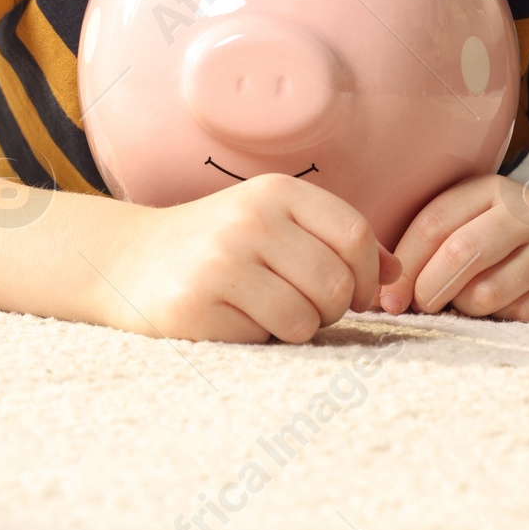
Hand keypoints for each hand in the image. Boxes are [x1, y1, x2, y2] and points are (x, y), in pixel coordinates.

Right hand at [98, 174, 386, 343]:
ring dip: (298, 328)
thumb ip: (334, 240)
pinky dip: (262, 338)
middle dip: (332, 309)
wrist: (130, 261)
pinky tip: (236, 319)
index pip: (355, 234)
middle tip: (306, 308)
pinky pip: (266, 338)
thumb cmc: (218, 244)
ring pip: (306, 318)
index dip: (367, 275)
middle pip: (336, 283)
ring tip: (268, 312)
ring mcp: (222, 260)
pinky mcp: (198, 304)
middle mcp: (250, 218)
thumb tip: (398, 273)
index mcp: (275, 191)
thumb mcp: (275, 222)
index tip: (353, 292)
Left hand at [378, 173, 528, 320]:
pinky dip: (501, 320)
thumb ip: (431, 242)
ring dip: (466, 308)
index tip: (388, 298)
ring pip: (488, 294)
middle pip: (461, 253)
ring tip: (467, 301)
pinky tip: (503, 306)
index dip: (406, 265)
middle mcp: (525, 211)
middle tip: (421, 306)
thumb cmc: (504, 234)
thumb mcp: (471, 218)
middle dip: (429, 289)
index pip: (434, 223)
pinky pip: (520, 317)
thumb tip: (385, 294)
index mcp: (490, 188)